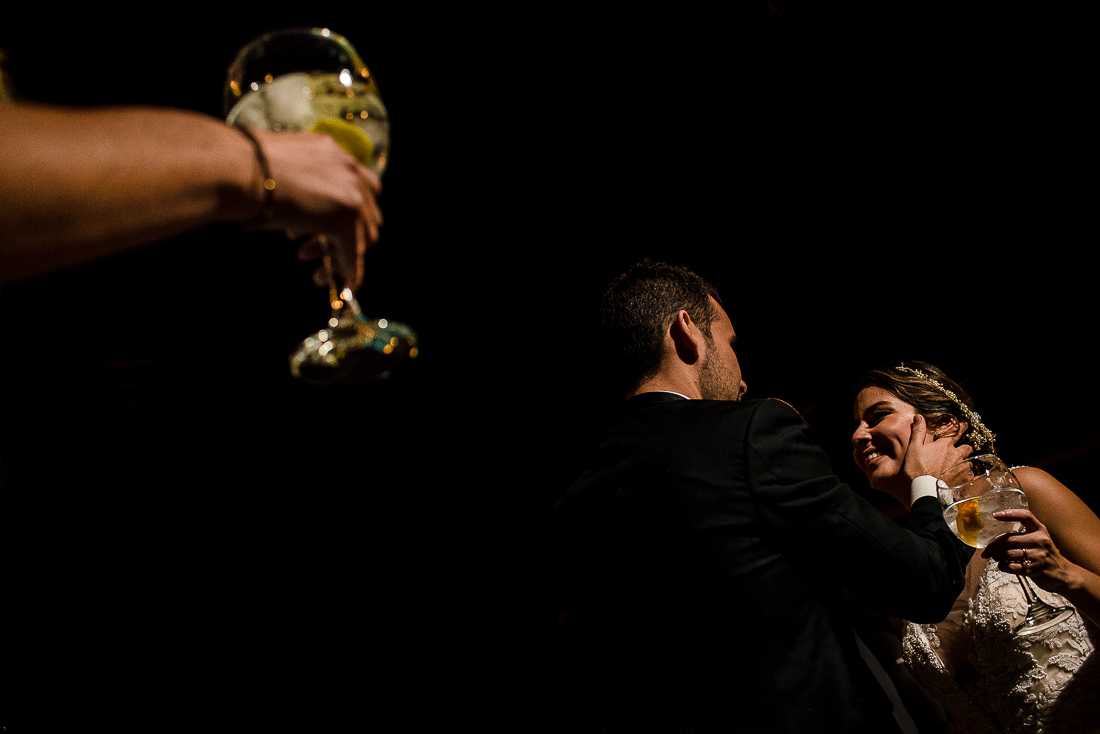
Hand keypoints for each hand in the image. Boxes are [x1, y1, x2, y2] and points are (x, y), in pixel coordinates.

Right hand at [249, 130, 382, 289]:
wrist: (235, 168)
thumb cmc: (241, 168)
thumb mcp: (278, 171)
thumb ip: (298, 184)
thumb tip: (297, 211)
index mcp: (331, 150)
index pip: (356, 186)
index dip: (344, 212)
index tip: (323, 229)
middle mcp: (348, 167)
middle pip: (366, 212)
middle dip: (342, 235)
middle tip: (308, 250)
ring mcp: (351, 191)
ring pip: (363, 234)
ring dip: (340, 253)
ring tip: (310, 264)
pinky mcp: (345, 216)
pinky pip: (354, 252)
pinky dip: (349, 271)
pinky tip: (340, 286)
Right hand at [901, 415, 972, 481]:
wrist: (925, 487)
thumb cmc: (917, 468)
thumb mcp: (914, 448)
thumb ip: (918, 432)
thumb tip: (919, 416)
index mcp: (944, 445)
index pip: (956, 432)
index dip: (961, 427)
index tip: (966, 424)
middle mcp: (956, 454)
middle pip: (967, 448)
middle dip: (966, 448)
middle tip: (963, 450)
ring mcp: (962, 467)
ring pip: (969, 462)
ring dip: (966, 463)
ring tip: (961, 467)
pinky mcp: (964, 479)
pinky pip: (972, 475)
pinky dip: (969, 476)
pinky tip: (965, 478)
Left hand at [982, 509, 1077, 594]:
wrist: (1064, 574)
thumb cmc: (1045, 555)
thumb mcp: (1039, 540)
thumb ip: (1022, 535)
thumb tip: (994, 538)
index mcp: (1040, 530)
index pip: (1025, 516)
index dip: (1010, 514)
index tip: (995, 515)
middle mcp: (1040, 540)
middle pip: (1008, 539)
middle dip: (993, 546)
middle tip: (986, 551)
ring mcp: (1039, 555)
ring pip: (1008, 554)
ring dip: (998, 557)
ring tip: (997, 558)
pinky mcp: (1035, 569)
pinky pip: (1011, 566)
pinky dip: (1003, 566)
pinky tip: (1004, 565)